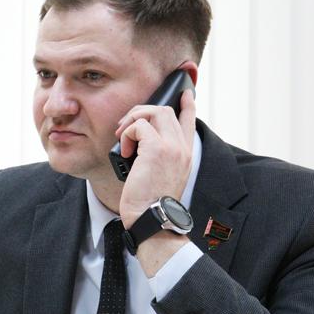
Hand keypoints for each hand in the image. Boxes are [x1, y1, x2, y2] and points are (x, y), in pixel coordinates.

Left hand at [115, 89, 195, 227]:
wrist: (152, 219)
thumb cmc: (151, 204)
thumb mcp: (161, 178)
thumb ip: (158, 159)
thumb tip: (139, 146)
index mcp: (186, 155)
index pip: (190, 121)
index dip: (187, 104)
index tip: (185, 94)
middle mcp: (182, 148)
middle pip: (167, 110)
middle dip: (143, 112)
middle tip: (125, 127)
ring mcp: (172, 147)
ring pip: (155, 111)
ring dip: (134, 119)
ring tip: (123, 137)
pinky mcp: (156, 149)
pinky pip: (139, 126)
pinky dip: (127, 134)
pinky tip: (125, 151)